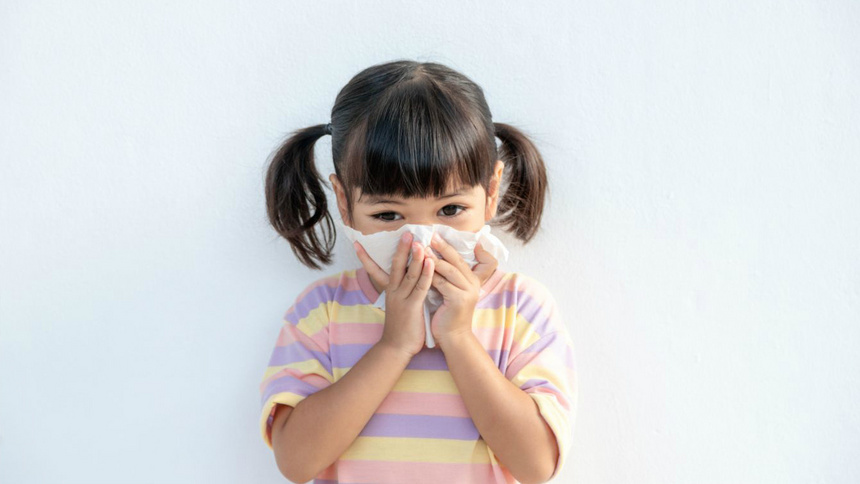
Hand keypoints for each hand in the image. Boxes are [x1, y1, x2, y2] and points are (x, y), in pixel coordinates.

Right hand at [353, 232, 433, 358]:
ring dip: (415, 257)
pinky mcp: (412, 306)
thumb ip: (400, 292)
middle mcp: (393, 292)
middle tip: (405, 232)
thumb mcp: (397, 306)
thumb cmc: (400, 328)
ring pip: (409, 273)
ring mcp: (402, 299)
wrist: (396, 348)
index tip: (359, 243)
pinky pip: (421, 286)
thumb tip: (403, 280)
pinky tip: (431, 262)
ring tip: (419, 242)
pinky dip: (426, 273)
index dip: (367, 257)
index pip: (377, 269)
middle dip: (401, 249)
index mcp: (390, 291)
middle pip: (396, 266)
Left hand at [425, 233, 498, 347]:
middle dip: (442, 247)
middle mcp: (472, 284)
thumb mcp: (450, 292)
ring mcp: (467, 292)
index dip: (448, 247)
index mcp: (471, 280)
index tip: (436, 235)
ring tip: (423, 248)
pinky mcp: (459, 300)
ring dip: (435, 258)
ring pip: (449, 270)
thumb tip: (433, 259)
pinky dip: (431, 275)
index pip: (459, 259)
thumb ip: (447, 277)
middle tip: (430, 235)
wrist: (453, 338)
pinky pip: (442, 283)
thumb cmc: (447, 314)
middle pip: (456, 260)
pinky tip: (421, 267)